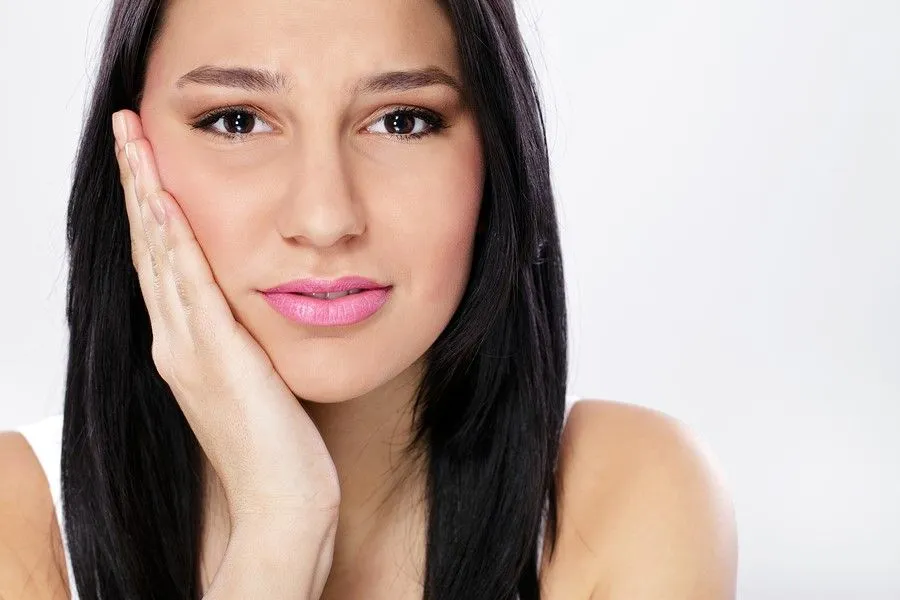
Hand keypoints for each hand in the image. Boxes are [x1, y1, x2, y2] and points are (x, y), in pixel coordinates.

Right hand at [111, 110, 340, 524]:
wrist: (282, 501)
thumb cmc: (278, 446)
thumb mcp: (256, 378)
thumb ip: (245, 341)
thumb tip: (256, 306)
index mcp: (187, 346)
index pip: (163, 261)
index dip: (150, 208)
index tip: (146, 160)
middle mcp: (177, 342)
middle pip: (150, 248)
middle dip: (137, 184)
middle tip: (126, 129)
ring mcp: (189, 350)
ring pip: (160, 256)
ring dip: (146, 194)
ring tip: (133, 142)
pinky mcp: (216, 358)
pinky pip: (189, 287)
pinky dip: (173, 241)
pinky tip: (164, 201)